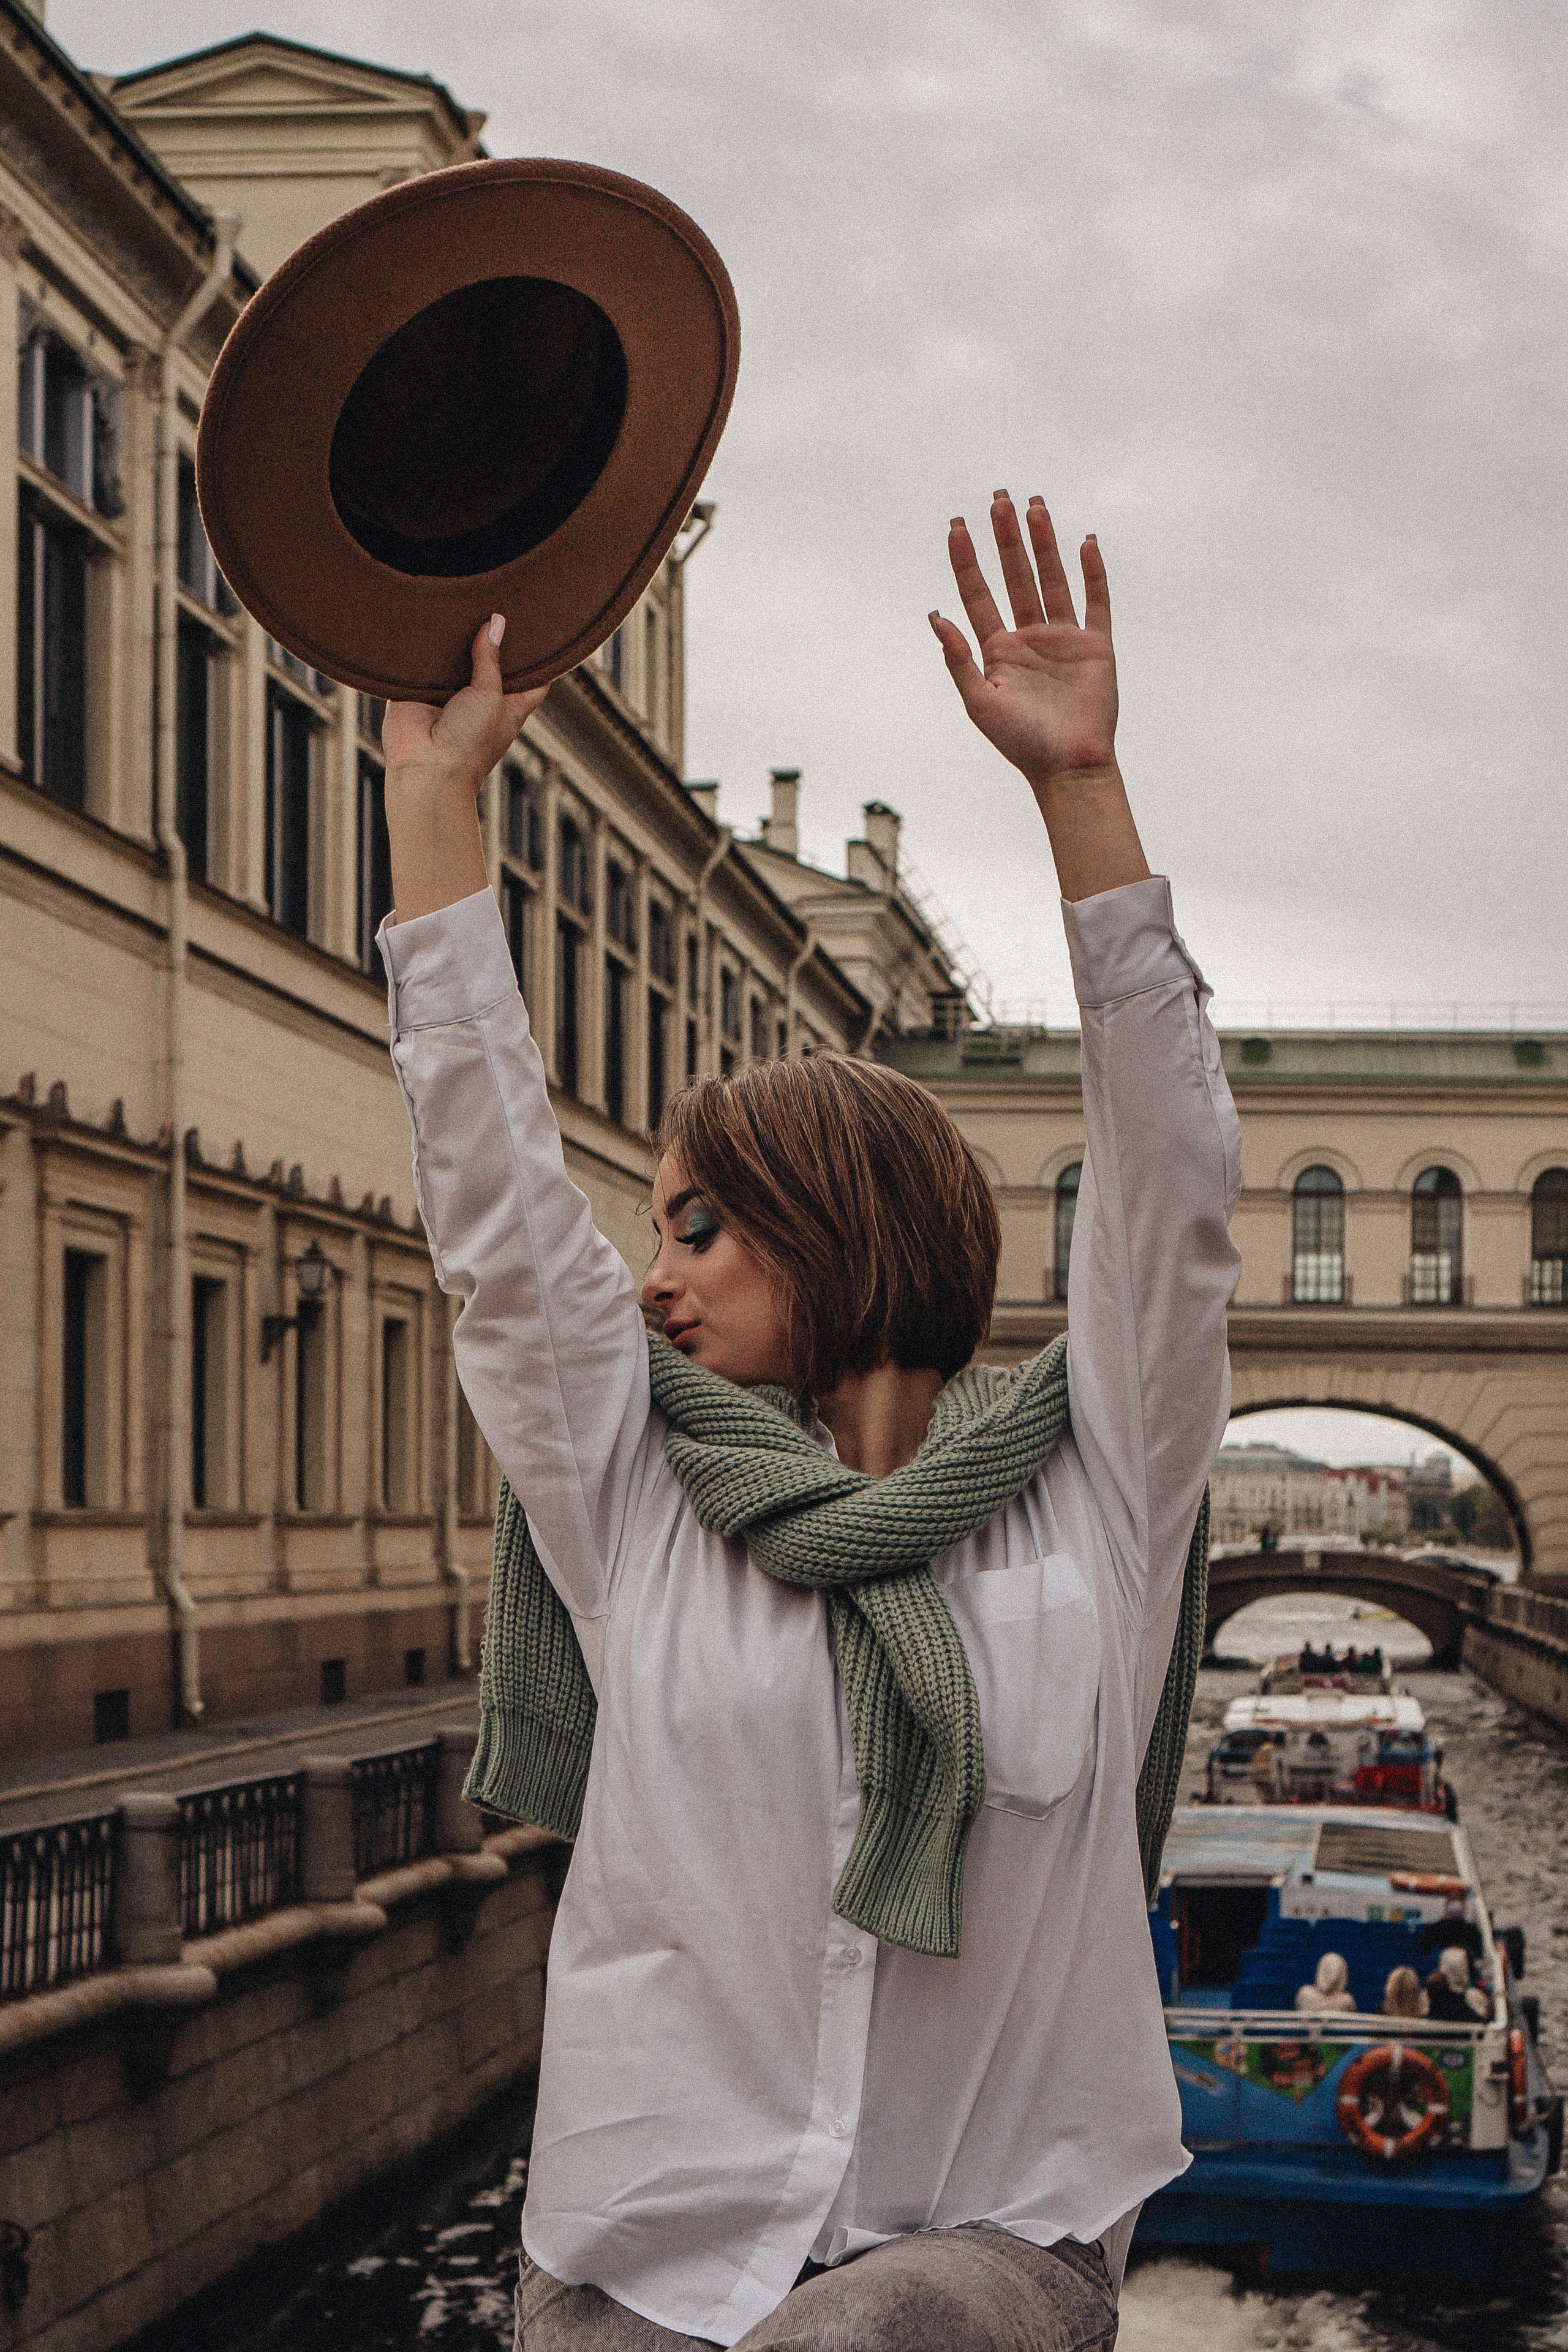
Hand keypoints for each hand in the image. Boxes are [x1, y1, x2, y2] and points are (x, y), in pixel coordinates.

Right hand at [381, 616, 553, 924]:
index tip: (541, 625)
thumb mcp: (490, 697)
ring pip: (454, 657)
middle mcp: (478, 699)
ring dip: (455, 636)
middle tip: (497, 598)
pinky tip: (427, 613)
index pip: (532, 678)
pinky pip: (419, 661)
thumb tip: (496, 622)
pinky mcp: (415, 690)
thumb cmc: (468, 745)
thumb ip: (491, 659)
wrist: (424, 771)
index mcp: (508, 706)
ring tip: (461, 596)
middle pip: (491, 660)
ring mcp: (446, 693)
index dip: (538, 654)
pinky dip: (422, 644)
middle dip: (492, 636)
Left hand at [930, 493, 1148, 899]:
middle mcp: (1028, 638)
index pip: (978, 593)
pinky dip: (1092, 573)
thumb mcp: (979, 702)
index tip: (956, 526)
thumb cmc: (1020, 743)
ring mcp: (1063, 639)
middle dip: (1005, 538)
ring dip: (1043, 544)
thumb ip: (958, 658)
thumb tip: (934, 615)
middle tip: (998, 498)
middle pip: (1014, 576)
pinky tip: (1085, 542)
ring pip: (1051, 579)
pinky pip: (1095, 602)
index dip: (966, 560)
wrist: (1068, 767)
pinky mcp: (1096, 646)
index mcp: (998, 650)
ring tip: (1035, 506)